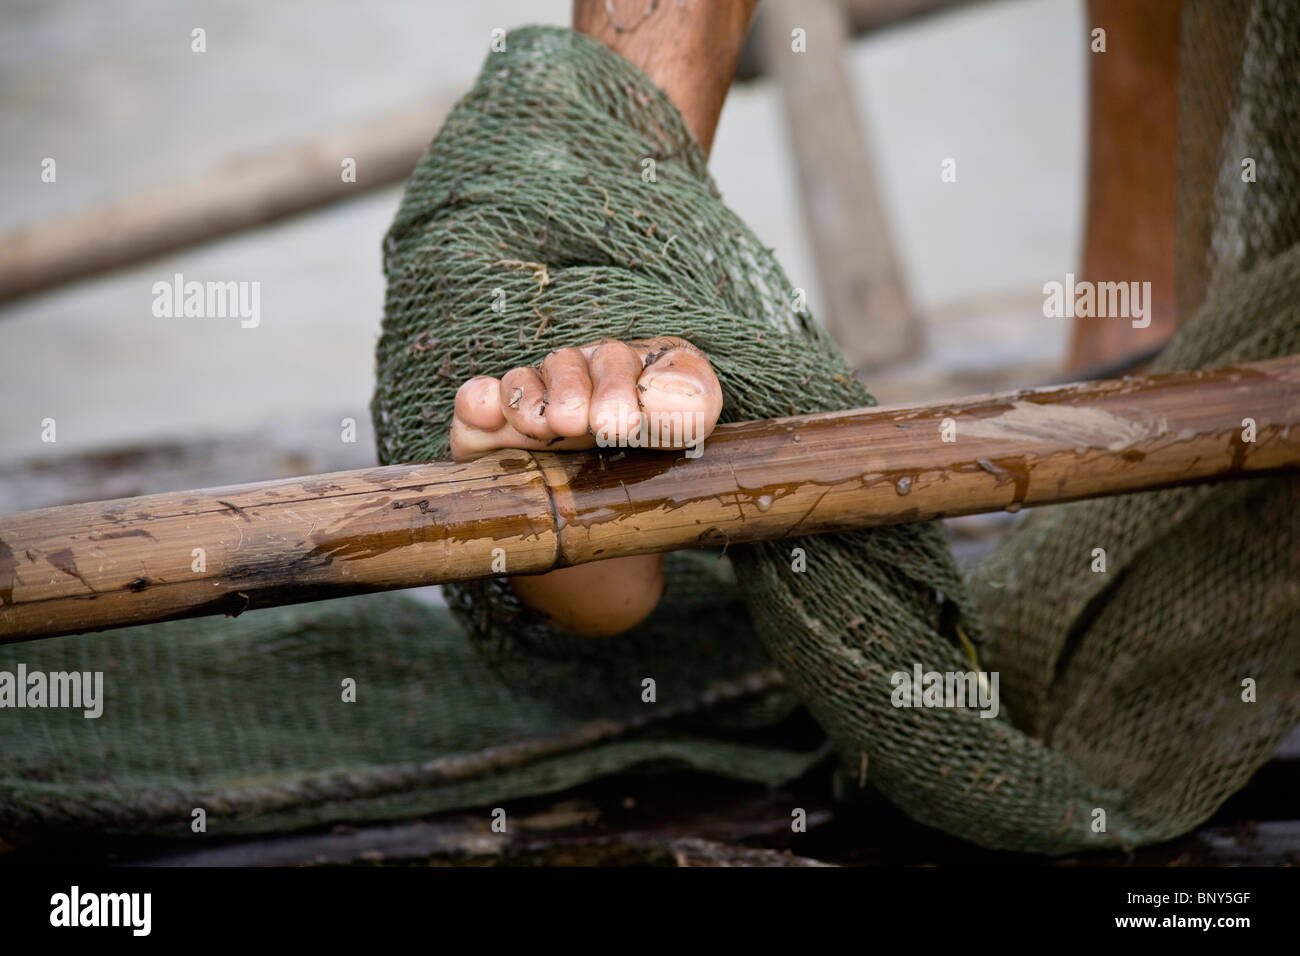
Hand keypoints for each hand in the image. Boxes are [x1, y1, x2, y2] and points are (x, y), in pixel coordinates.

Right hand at [450, 336, 722, 635]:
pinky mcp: (490, 428)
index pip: (625, 360)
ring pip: (524, 382)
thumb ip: (691, 408)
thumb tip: (672, 399)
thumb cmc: (652, 468)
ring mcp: (532, 402)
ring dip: (530, 400)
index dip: (621, 386)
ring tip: (544, 426)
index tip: (624, 424)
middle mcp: (578, 377)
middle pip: (569, 364)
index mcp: (630, 370)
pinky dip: (479, 401)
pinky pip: (477, 401)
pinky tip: (487, 411)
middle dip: (574, 392)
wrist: (605, 527)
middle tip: (583, 425)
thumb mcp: (686, 434)